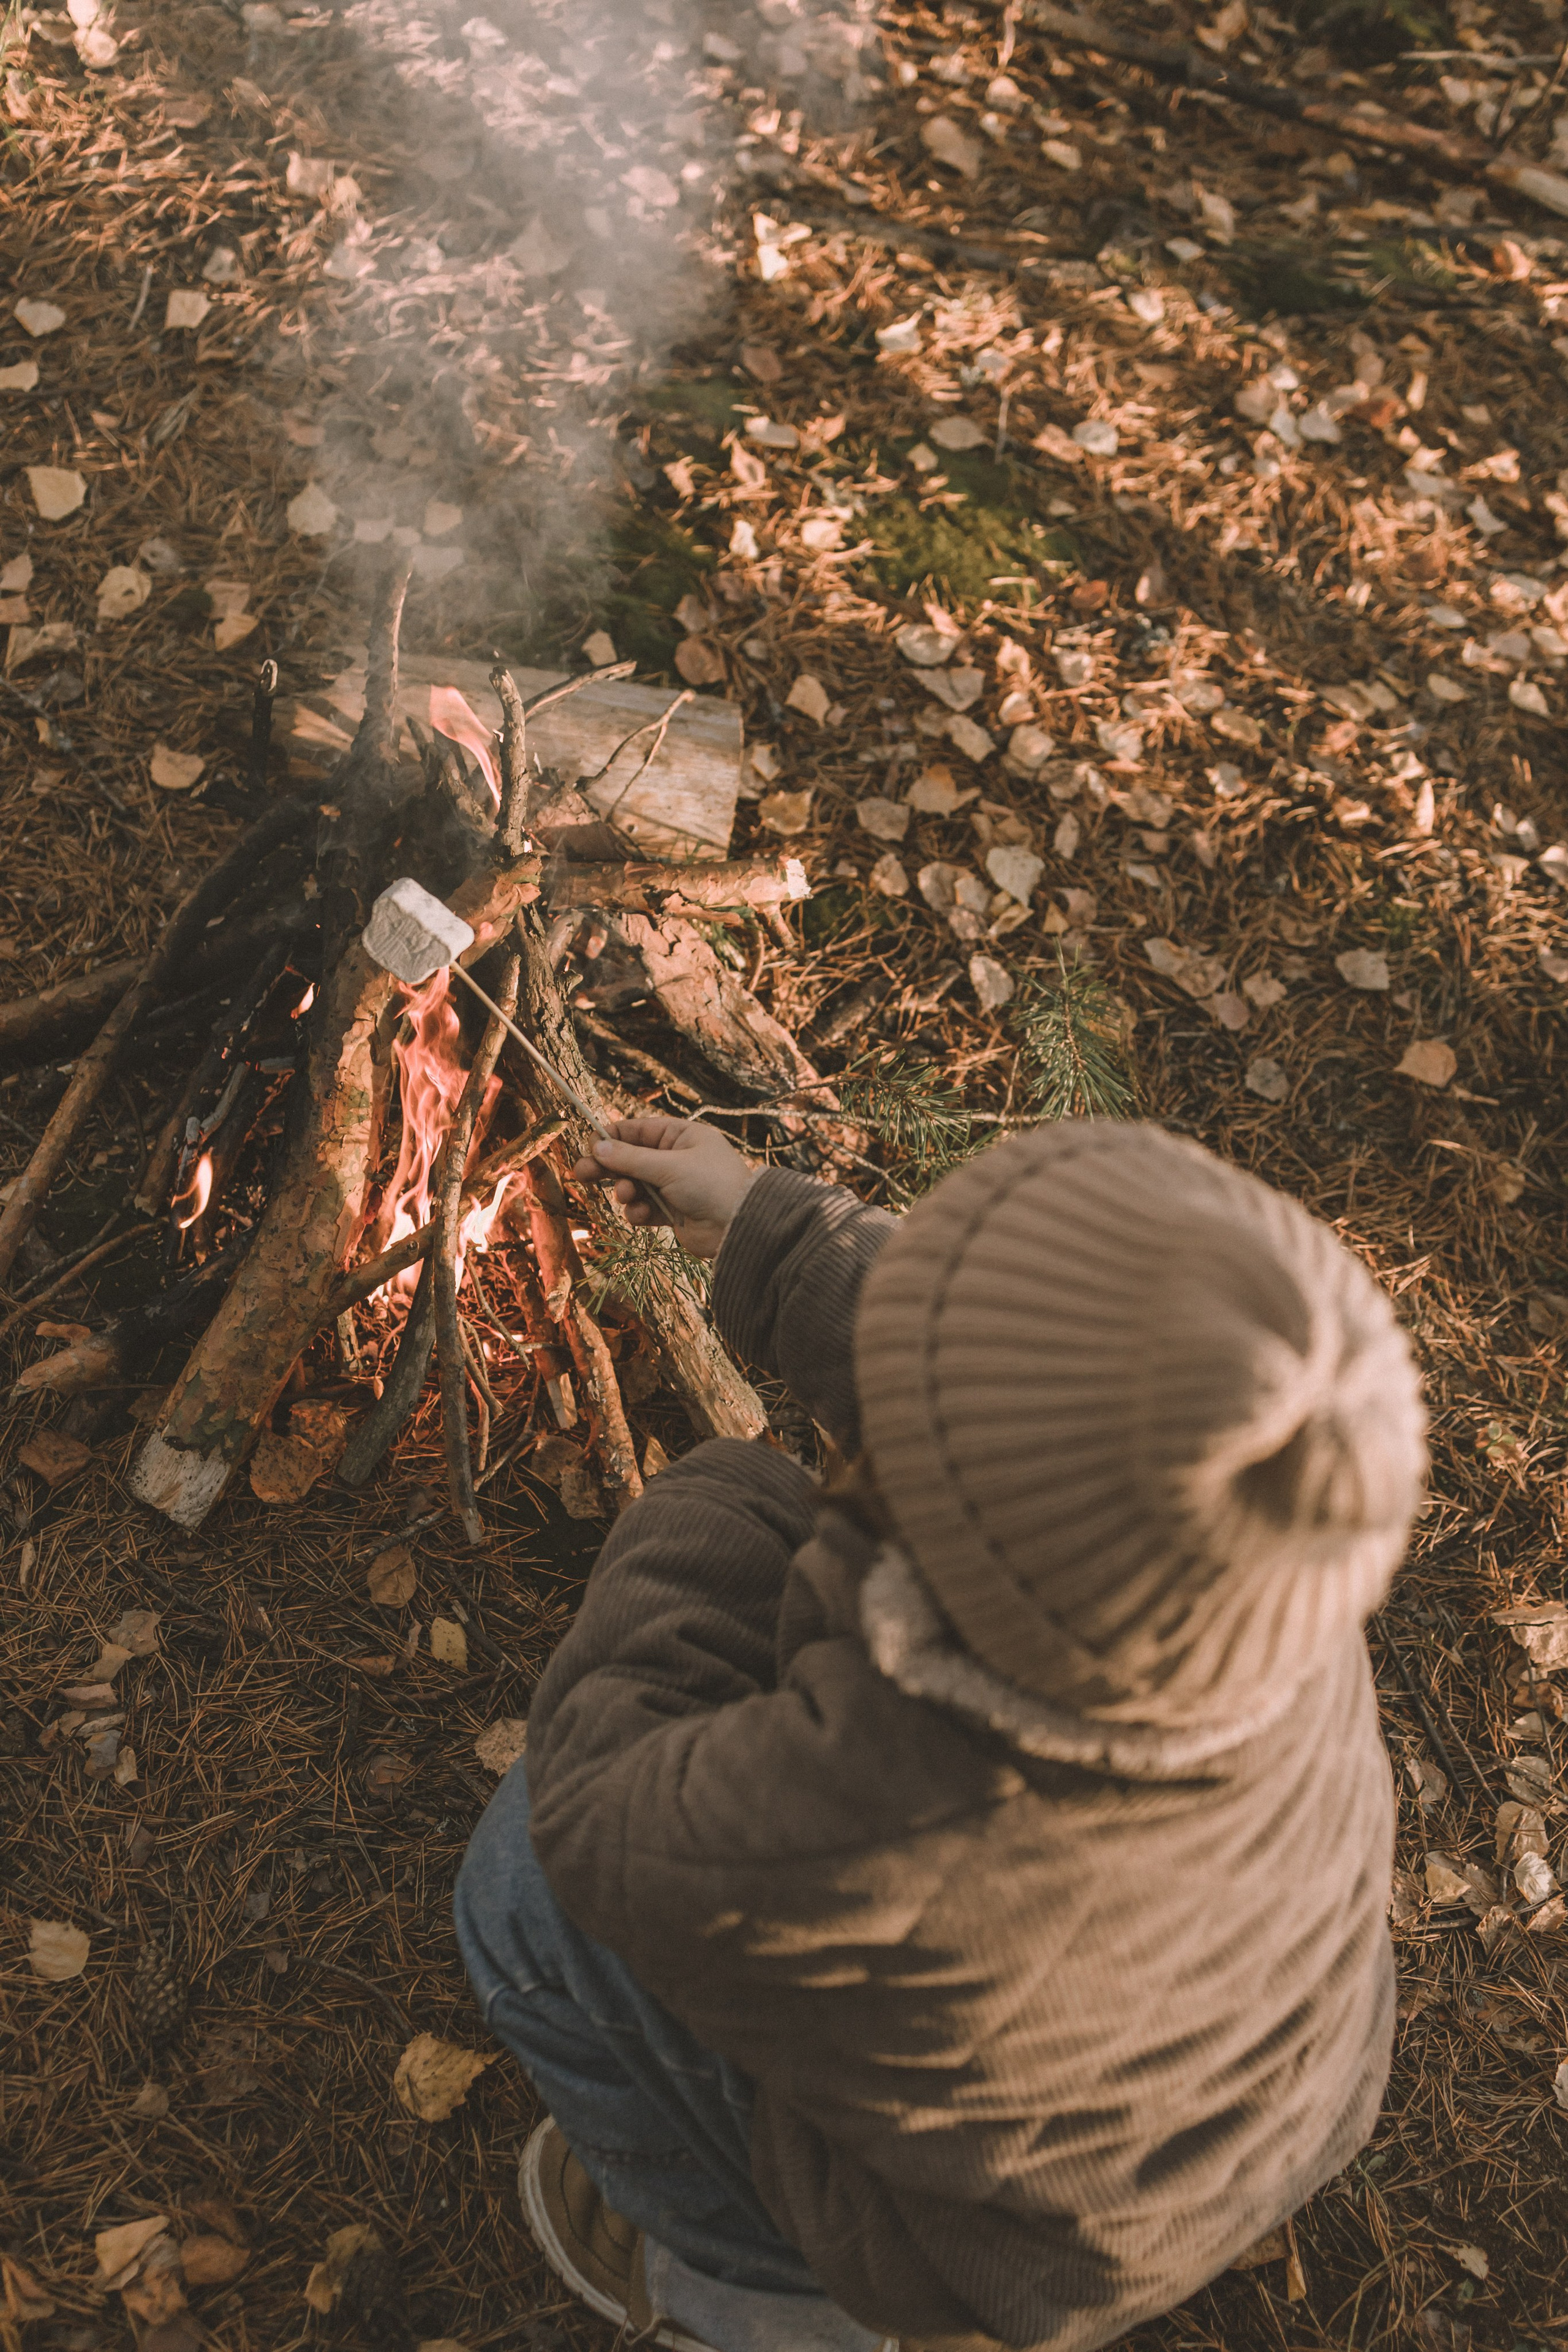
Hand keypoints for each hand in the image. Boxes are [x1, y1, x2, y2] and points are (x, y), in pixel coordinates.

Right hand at [572, 1118, 758, 1259]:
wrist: (739, 1227)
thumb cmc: (711, 1186)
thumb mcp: (669, 1166)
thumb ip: (631, 1159)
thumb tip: (598, 1146)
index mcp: (681, 1136)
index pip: (637, 1131)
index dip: (611, 1138)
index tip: (589, 1147)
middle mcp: (676, 1158)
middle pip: (630, 1158)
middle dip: (608, 1167)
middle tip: (581, 1173)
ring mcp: (674, 1185)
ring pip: (634, 1185)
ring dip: (627, 1192)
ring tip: (629, 1197)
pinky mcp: (671, 1211)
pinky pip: (644, 1208)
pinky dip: (639, 1212)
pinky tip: (642, 1216)